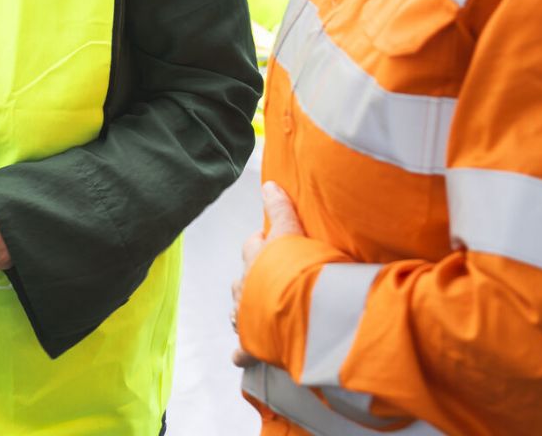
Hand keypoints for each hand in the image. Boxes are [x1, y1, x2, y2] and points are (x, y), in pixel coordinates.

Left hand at [232, 181, 304, 367]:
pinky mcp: (253, 345)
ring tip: (260, 310)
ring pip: (238, 309)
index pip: (253, 244)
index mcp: (257, 260)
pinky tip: (241, 357)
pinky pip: (243, 351)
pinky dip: (243, 353)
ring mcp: (248, 316)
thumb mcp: (294, 232)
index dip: (264, 242)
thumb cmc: (303, 270)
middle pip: (243, 276)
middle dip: (253, 275)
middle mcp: (247, 286)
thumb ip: (281, 209)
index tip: (272, 241)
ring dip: (247, 308)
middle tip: (272, 276)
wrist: (301, 311)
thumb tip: (268, 184)